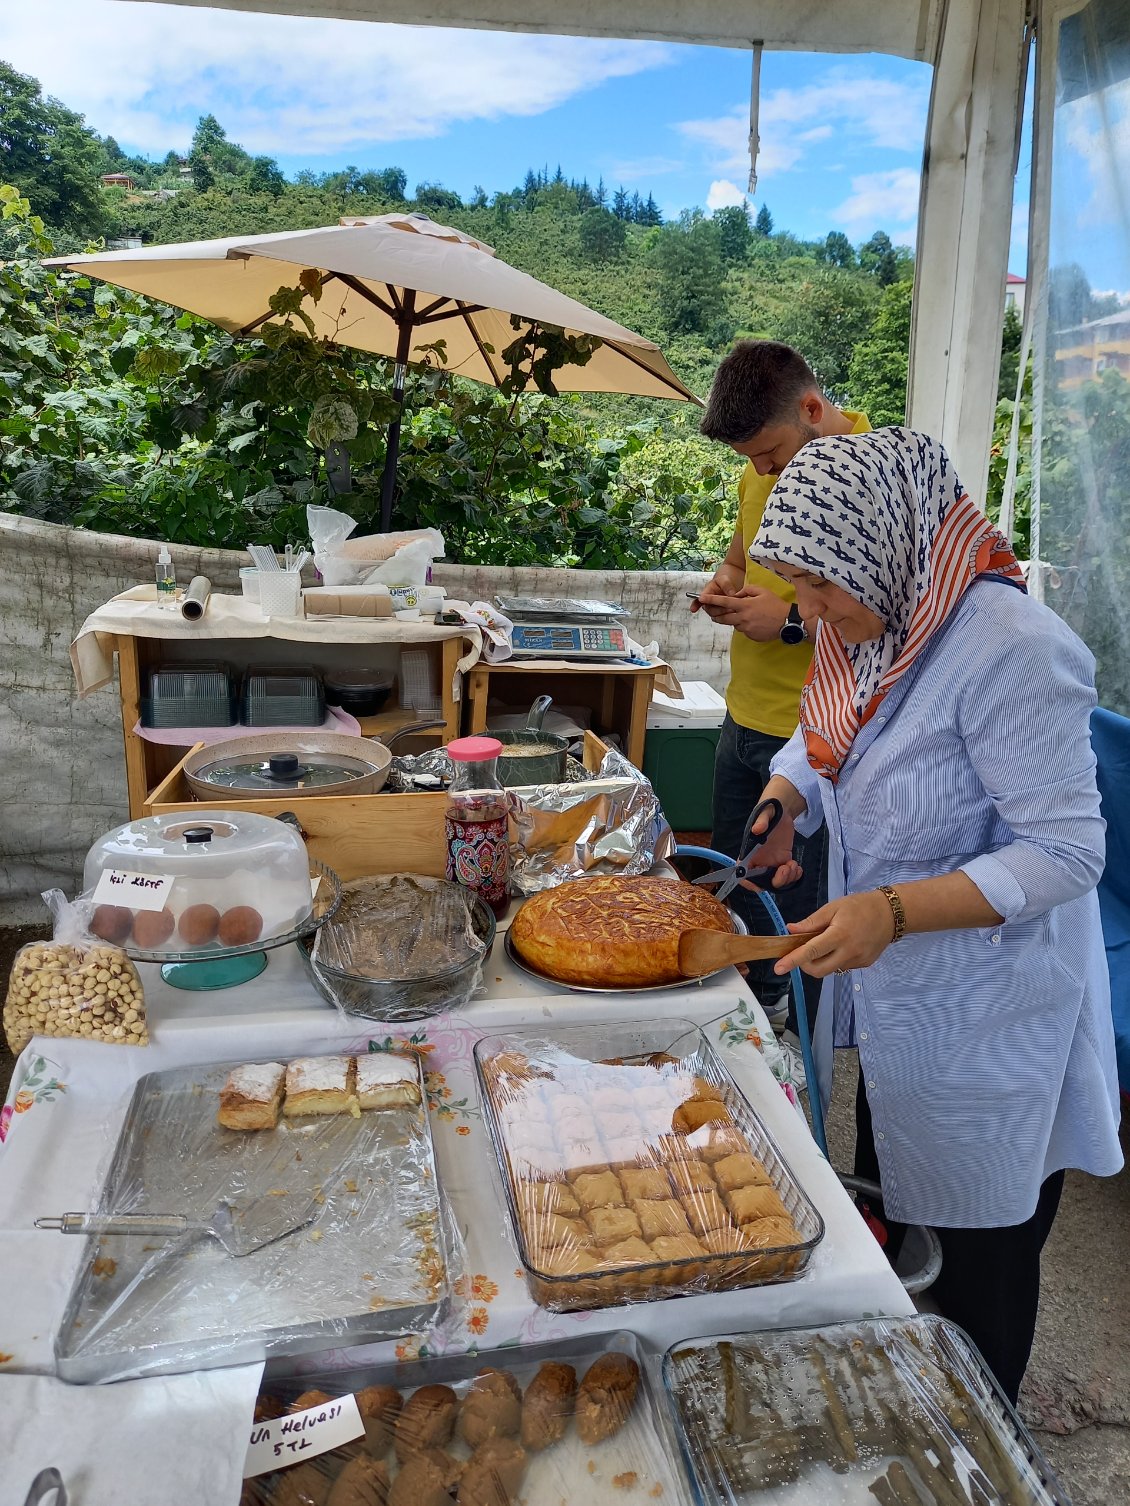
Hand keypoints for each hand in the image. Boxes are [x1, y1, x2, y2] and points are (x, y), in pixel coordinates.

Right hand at [692, 569, 742, 612]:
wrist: (732, 583)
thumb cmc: (725, 581)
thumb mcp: (725, 579)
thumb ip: (726, 585)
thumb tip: (731, 594)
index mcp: (706, 594)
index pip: (699, 600)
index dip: (695, 605)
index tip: (693, 609)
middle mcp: (709, 603)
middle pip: (710, 610)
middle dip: (719, 610)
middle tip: (729, 608)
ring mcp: (716, 609)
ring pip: (717, 616)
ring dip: (724, 614)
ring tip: (734, 610)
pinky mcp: (723, 613)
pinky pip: (723, 618)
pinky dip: (728, 617)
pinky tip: (733, 616)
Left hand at [697, 585, 789, 641]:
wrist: (787, 622)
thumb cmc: (775, 604)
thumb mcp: (762, 591)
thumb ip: (746, 590)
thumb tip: (736, 595)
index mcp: (745, 605)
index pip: (724, 602)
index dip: (711, 600)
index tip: (701, 598)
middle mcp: (743, 618)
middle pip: (723, 618)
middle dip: (716, 615)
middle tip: (713, 612)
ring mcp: (746, 628)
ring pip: (733, 624)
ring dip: (733, 619)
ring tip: (743, 614)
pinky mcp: (750, 636)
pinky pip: (743, 630)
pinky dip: (744, 625)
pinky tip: (754, 621)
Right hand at [737, 804, 802, 889]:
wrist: (782, 810)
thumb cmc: (769, 810)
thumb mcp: (765, 813)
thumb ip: (760, 821)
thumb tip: (756, 829)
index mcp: (749, 852)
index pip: (742, 872)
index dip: (748, 882)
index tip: (759, 885)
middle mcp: (759, 860)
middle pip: (763, 881)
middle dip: (776, 880)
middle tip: (785, 869)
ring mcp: (772, 862)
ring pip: (777, 881)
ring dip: (787, 878)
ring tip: (794, 865)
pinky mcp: (783, 860)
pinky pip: (787, 875)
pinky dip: (794, 876)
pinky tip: (798, 867)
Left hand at [772, 891, 897, 976]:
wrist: (891, 914)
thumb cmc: (860, 906)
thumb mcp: (834, 907)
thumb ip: (812, 922)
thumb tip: (791, 930)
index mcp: (839, 935)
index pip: (811, 951)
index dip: (793, 960)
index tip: (779, 968)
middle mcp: (849, 952)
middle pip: (819, 970)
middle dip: (804, 965)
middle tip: (802, 952)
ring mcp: (858, 961)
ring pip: (830, 969)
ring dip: (821, 961)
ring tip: (826, 943)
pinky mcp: (865, 964)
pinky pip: (842, 967)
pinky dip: (835, 959)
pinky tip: (842, 945)